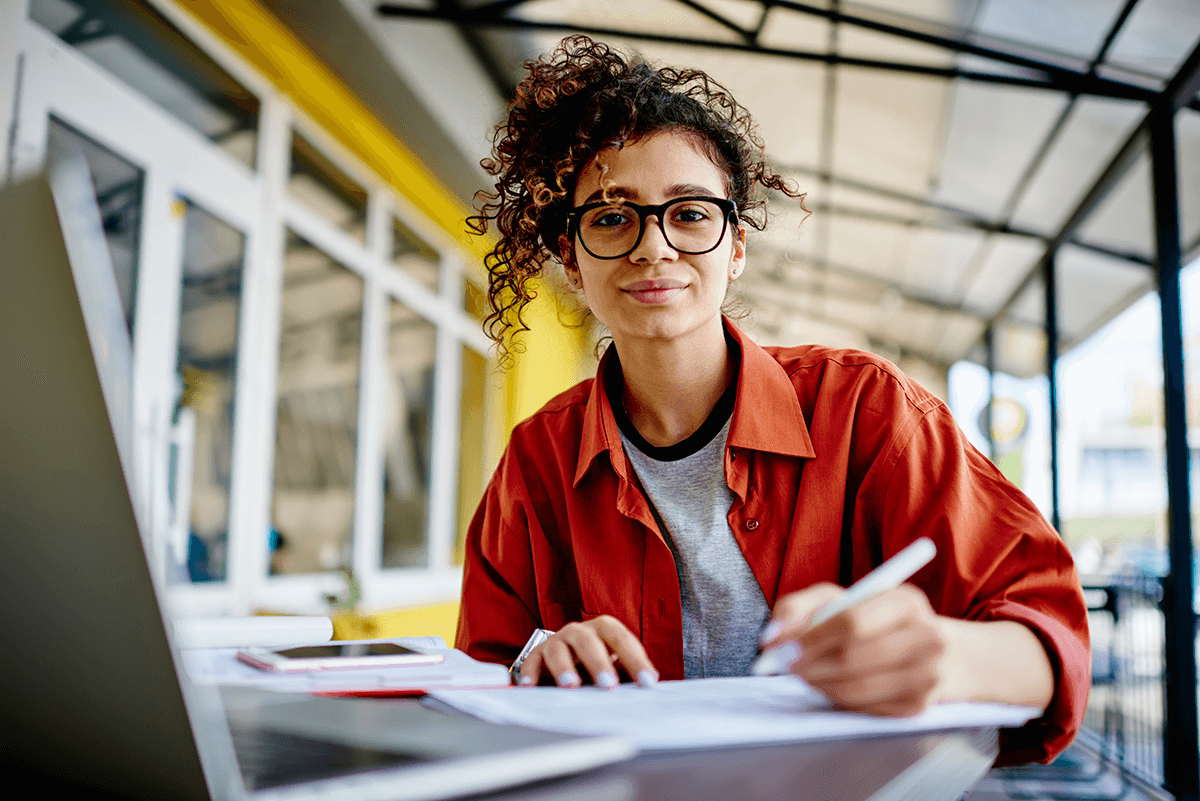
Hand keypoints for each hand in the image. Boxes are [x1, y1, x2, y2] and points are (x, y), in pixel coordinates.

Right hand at [518, 615, 658, 689]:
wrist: (569, 655)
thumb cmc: (599, 661)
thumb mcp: (617, 663)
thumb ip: (630, 673)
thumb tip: (651, 690)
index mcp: (604, 628)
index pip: (622, 639)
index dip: (636, 659)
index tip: (648, 682)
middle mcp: (580, 631)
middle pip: (588, 641)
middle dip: (599, 663)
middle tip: (608, 685)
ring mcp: (557, 641)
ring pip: (558, 650)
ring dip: (564, 668)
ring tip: (571, 686)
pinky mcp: (537, 654)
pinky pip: (532, 662)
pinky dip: (530, 673)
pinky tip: (530, 686)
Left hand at [763, 582, 946, 715]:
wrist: (933, 651)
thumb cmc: (873, 619)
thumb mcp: (837, 599)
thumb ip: (797, 608)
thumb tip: (770, 637)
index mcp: (905, 601)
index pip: (851, 622)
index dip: (811, 638)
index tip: (782, 649)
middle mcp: (926, 636)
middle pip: (852, 658)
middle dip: (809, 665)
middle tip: (785, 667)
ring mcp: (928, 674)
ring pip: (855, 688)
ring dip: (819, 684)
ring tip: (807, 675)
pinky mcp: (920, 706)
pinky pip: (864, 708)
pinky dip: (839, 699)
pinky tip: (833, 685)